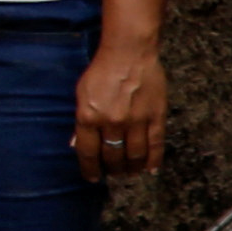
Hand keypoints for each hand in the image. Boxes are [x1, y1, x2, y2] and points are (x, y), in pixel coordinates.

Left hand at [70, 34, 168, 182]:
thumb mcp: (82, 94)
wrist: (129, 53)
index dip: (90, 169)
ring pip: (134, 155)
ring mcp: (135, 121)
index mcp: (89, 116)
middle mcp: (111, 122)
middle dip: (112, 169)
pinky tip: (149, 169)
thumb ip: (81, 121)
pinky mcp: (155, 117)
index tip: (93, 177)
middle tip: (114, 174)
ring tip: (130, 173)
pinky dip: (152, 160)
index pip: (88, 152)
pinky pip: (155, 144)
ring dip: (131, 168)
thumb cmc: (102, 71)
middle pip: (112, 156)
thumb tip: (76, 144)